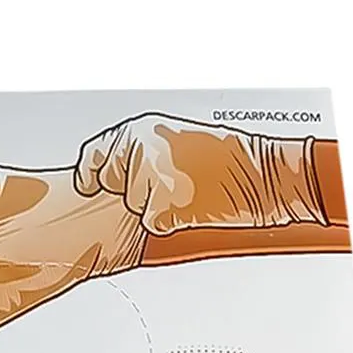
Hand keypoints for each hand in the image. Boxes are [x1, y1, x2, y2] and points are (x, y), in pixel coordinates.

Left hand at [74, 113, 324, 233]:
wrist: (264, 175)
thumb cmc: (228, 159)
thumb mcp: (175, 142)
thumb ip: (138, 151)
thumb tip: (106, 170)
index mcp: (144, 128)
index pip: (96, 152)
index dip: (90, 171)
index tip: (88, 181)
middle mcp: (143, 149)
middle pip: (114, 184)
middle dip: (133, 190)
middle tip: (170, 182)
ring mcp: (150, 177)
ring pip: (134, 207)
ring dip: (155, 206)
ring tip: (188, 191)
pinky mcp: (162, 205)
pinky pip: (153, 224)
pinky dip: (171, 222)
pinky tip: (194, 205)